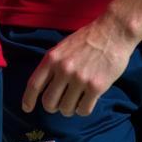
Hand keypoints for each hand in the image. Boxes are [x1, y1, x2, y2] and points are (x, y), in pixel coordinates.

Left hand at [21, 17, 136, 117]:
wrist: (113, 31)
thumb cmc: (88, 38)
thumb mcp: (63, 47)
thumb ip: (53, 64)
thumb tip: (44, 86)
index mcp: (52, 58)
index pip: (34, 85)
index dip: (28, 99)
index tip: (27, 108)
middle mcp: (64, 69)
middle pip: (49, 102)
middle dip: (54, 106)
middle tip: (61, 102)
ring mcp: (80, 79)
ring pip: (66, 109)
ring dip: (70, 108)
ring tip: (77, 99)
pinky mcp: (96, 86)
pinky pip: (83, 110)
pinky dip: (83, 109)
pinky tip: (88, 100)